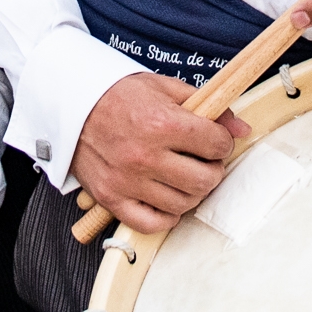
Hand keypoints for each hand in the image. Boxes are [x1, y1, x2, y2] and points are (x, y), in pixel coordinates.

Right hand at [71, 72, 248, 232]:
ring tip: (185, 175)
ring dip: (192, 192)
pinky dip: (167, 216)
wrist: (70, 104)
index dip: (222, 142)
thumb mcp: (165, 88)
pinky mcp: (111, 198)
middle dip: (213, 170)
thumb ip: (207, 106)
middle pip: (205, 180)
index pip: (216, 144)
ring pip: (183, 203)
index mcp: (161, 123)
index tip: (215, 140)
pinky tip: (168, 198)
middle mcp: (145, 155)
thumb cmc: (118, 95)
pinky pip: (151, 223)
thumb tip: (242, 128)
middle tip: (204, 161)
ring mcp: (127, 181)